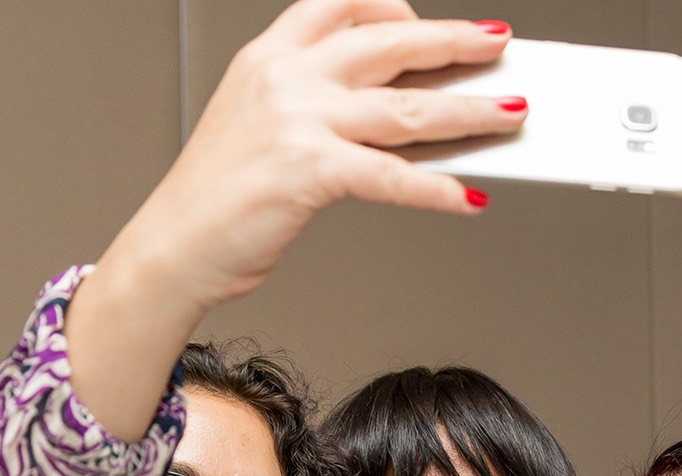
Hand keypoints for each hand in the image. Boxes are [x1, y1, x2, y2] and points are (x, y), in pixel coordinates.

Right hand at [69, 0, 523, 437]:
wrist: (173, 246)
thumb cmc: (216, 198)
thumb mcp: (263, 125)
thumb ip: (323, 107)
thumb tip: (401, 117)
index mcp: (269, 57)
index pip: (341, 4)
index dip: (395, 8)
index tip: (428, 20)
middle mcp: (286, 77)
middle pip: (388, 43)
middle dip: (452, 43)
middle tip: (495, 45)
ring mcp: (298, 121)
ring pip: (408, 109)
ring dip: (470, 111)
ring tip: (509, 113)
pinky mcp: (310, 171)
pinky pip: (393, 175)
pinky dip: (439, 188)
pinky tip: (467, 196)